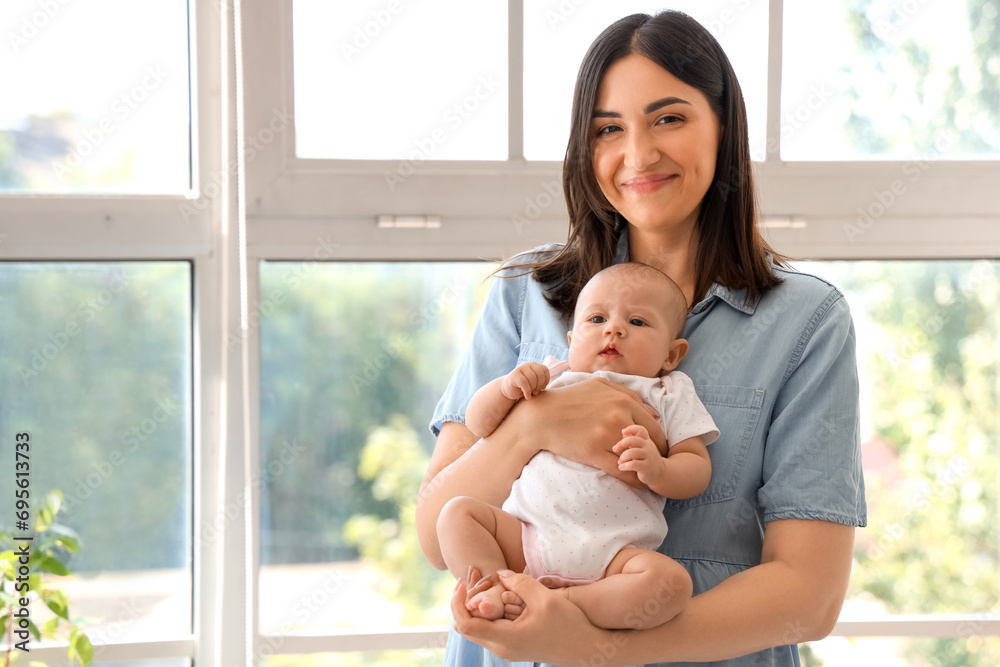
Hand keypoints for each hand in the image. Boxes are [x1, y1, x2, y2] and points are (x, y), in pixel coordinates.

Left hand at [451, 569, 610, 663]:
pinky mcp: (514, 645)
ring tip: (487, 585)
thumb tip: (500, 574)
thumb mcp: (545, 598)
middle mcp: (502, 648)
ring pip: (478, 629)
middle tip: (472, 580)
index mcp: (506, 639)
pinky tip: (501, 596)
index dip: (457, 603)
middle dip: (464, 603)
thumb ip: (520, 583)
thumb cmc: (570, 625)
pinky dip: (489, 613)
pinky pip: (491, 629)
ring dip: (477, 608)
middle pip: (467, 627)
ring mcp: (508, 649)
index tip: (462, 583)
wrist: (588, 649)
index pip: (465, 624)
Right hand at [500, 362, 550, 400]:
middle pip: (539, 374)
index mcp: (533, 365)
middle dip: (539, 385)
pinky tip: (527, 397)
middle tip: (536, 392)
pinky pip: (525, 383)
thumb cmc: (524, 388)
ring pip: (532, 378)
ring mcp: (520, 369)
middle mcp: (527, 365)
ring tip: (531, 394)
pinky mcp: (514, 375)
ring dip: (533, 389)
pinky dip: (527, 392)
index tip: (542, 388)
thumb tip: (551, 381)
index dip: (545, 380)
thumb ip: (541, 380)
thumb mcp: (534, 382)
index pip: (545, 370)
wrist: (508, 391)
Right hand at [501, 376, 664, 487]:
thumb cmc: (570, 398)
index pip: (653, 425)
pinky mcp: (594, 454)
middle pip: (649, 442)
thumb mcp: (599, 386)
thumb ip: (628, 394)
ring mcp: (606, 436)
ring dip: (645, 468)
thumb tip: (653, 412)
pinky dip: (634, 480)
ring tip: (648, 475)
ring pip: (637, 457)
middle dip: (656, 455)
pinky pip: (622, 471)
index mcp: (622, 400)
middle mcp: (618, 417)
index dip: (659, 440)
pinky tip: (639, 485)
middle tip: (656, 463)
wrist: (542, 417)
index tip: (659, 449)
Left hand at [614, 424, 664, 487]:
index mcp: (646, 441)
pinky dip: (624, 466)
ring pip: (632, 453)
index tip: (622, 431)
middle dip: (621, 443)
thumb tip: (623, 432)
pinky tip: (621, 467)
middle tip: (615, 449)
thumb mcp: (641, 448)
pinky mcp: (647, 467)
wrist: (659, 473)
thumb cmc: (646, 459)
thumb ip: (632, 440)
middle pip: (633, 440)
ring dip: (623, 457)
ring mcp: (649, 457)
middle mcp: (648, 447)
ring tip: (620, 462)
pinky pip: (633, 464)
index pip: (641, 430)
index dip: (631, 428)